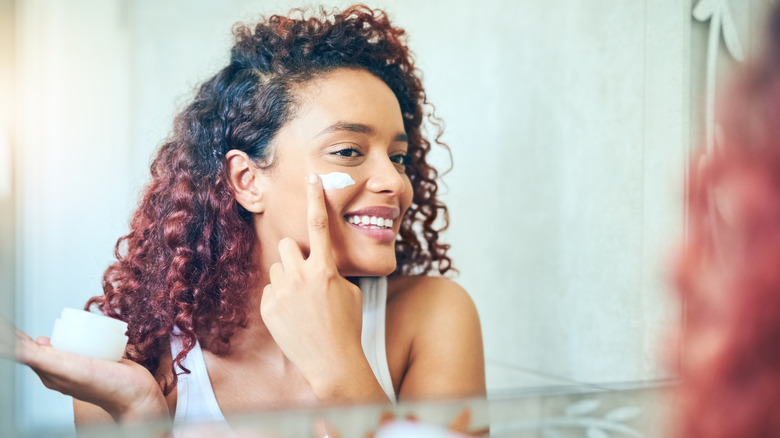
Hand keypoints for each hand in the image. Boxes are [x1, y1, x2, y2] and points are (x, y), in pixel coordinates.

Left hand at [2, 315, 166, 422]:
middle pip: (42, 345)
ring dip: (60, 330)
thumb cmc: (105, 387)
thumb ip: (41, 358)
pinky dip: (83, 333)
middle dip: (33, 332)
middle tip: (27, 319)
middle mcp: (62, 369)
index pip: (24, 349)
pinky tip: (91, 327)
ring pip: (65, 342)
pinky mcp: (98, 360)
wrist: (137, 395)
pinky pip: (86, 343)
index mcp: (49, 372)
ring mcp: (80, 365)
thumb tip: (13, 346)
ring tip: (61, 319)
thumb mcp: (68, 369)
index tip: (7, 323)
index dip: (15, 336)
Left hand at [260, 173, 364, 393]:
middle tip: (305, 273)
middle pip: (287, 245)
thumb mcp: (349, 292)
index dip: (316, 198)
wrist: (333, 362)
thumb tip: (319, 262)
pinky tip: (293, 317)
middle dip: (294, 254)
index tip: (312, 177)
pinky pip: (271, 291)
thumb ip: (331, 271)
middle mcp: (302, 277)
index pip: (319, 224)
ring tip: (302, 303)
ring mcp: (282, 293)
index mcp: (326, 269)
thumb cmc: (347, 326)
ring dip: (288, 279)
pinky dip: (280, 300)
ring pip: (278, 268)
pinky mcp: (269, 308)